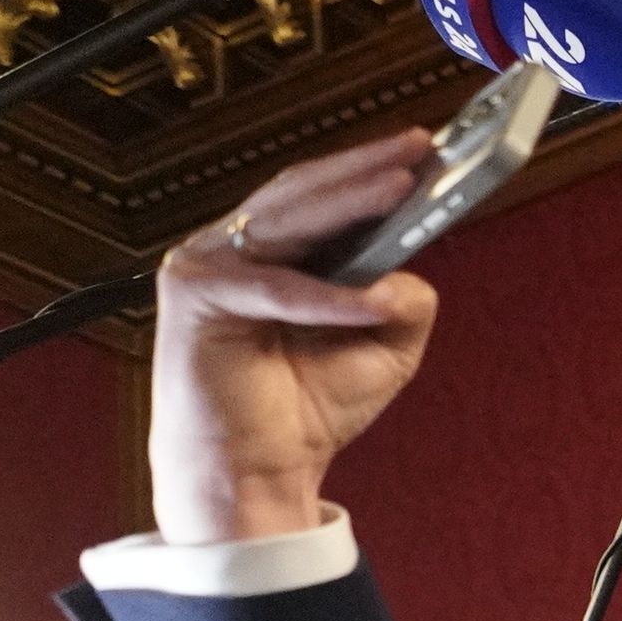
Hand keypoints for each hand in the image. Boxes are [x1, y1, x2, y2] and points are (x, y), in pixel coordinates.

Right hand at [148, 133, 442, 546]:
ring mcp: (207, 265)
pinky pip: (275, 290)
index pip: (322, 195)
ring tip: (402, 188)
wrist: (256, 472)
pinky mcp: (196, 298)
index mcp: (273, 250)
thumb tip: (409, 270)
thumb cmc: (308, 408)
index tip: (425, 148)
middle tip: (417, 148)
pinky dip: (326, 298)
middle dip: (364, 169)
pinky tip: (370, 303)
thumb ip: (405, 302)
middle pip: (303, 194)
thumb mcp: (384, 347)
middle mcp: (234, 248)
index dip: (370, 169)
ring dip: (349, 205)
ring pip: (288, 224)